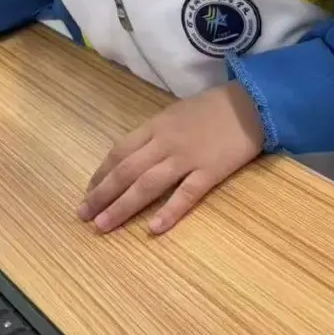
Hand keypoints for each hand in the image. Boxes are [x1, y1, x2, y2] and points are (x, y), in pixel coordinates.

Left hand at [80, 82, 263, 234]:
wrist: (251, 105)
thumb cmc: (211, 109)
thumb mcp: (174, 114)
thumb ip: (154, 135)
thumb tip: (132, 156)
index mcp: (154, 127)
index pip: (118, 152)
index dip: (101, 174)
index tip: (88, 192)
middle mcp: (164, 143)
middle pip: (126, 171)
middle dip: (101, 195)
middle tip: (83, 215)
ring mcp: (187, 158)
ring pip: (147, 184)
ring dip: (122, 207)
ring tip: (102, 225)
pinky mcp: (210, 171)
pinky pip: (186, 194)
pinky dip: (169, 211)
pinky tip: (153, 229)